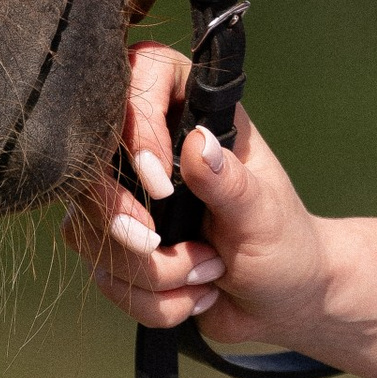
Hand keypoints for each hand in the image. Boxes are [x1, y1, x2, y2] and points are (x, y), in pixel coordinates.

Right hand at [63, 43, 376, 377]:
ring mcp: (130, 196)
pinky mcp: (118, 244)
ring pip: (90, 227)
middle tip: (159, 244)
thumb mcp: (265, 215)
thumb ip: (231, 183)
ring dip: (151, 272)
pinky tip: (193, 296)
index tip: (160, 183)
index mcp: (197, 115)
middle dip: (123, 220)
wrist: (282, 302)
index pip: (140, 75)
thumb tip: (198, 144)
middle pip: (94, 162)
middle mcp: (156, 147)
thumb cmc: (286, 245)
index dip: (136, 125)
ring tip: (207, 273)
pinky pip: (102, 273)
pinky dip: (149, 300)